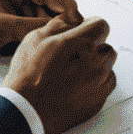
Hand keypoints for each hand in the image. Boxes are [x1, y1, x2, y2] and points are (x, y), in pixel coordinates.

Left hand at [0, 0, 83, 54]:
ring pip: (49, 22)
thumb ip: (33, 27)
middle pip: (58, 11)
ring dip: (52, 35)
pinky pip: (36, 28)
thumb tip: (61, 32)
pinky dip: (39, 38)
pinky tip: (40, 50)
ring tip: (55, 51)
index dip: (74, 18)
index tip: (79, 36)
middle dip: (64, 28)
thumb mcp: (1, 26)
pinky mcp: (17, 18)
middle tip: (69, 48)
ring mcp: (22, 6)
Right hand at [2, 12, 117, 133]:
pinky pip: (106, 84)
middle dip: (93, 48)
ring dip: (96, 65)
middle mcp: (95, 62)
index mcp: (81, 44)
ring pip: (107, 66)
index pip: (101, 25)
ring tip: (73, 73)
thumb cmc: (27, 77)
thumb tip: (67, 22)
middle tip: (73, 56)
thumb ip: (56, 26)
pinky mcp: (98, 101)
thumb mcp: (34, 39)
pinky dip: (97, 82)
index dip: (91, 26)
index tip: (84, 31)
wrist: (25, 111)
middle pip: (105, 46)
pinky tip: (78, 85)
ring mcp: (99, 83)